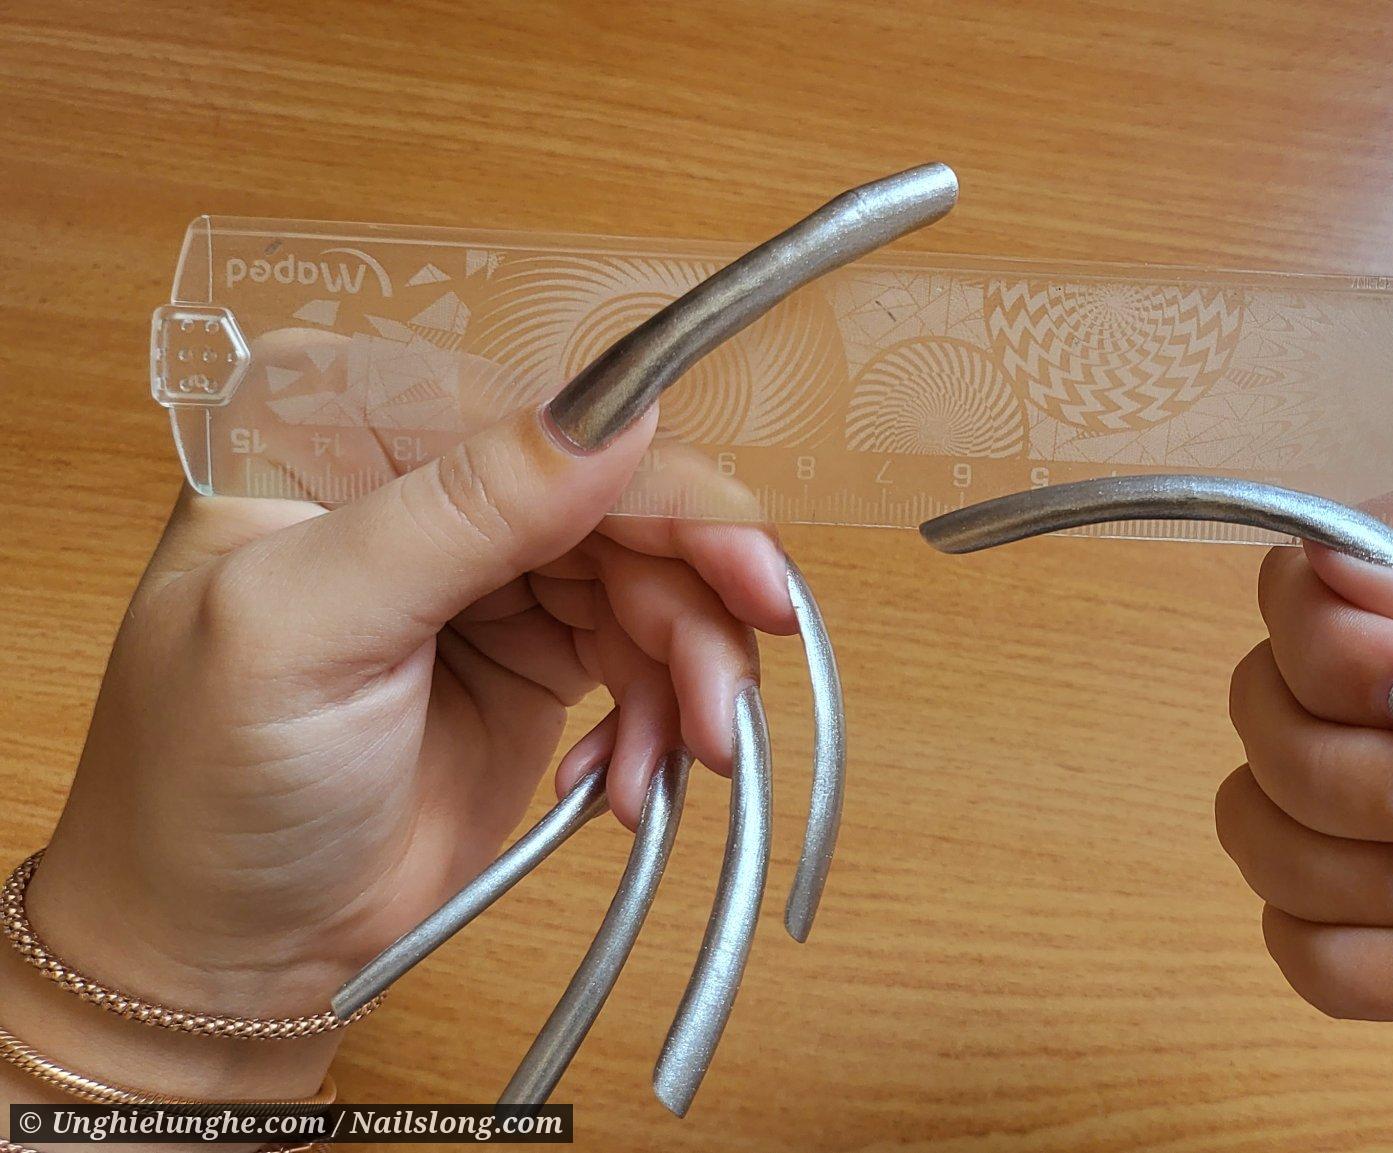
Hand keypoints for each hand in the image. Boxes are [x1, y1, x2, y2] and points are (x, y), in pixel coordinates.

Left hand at [9, 405, 793, 1096]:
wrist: (227, 952)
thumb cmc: (209, 783)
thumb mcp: (311, 630)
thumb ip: (462, 511)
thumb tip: (625, 413)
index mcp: (343, 431)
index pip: (538, 420)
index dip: (657, 485)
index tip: (744, 565)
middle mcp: (428, 482)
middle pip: (618, 498)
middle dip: (694, 595)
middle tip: (735, 692)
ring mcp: (490, 570)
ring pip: (652, 578)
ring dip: (690, 672)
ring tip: (687, 758)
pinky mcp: (539, 653)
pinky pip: (648, 652)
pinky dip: (661, 716)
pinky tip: (626, 782)